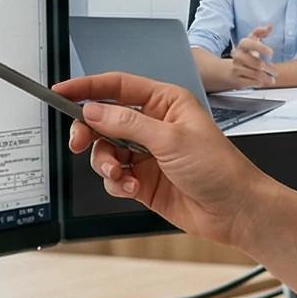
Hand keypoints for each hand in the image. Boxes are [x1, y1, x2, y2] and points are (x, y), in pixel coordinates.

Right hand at [56, 72, 279, 247]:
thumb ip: (127, 123)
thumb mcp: (171, 139)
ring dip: (106, 164)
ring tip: (120, 174)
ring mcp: (147, 154)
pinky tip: (131, 188)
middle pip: (104, 120)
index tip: (62, 91)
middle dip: (89, 132)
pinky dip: (116, 183)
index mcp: (165, 103)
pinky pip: (113, 176)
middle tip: (79, 142)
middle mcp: (153, 125)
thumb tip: (94, 110)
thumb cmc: (219, 168)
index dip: (87, 88)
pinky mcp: (142, 180)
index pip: (118, 86)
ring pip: (105, 151)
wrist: (234, 210)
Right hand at [220, 25, 278, 89]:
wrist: (232, 69)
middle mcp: (238, 56)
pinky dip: (258, 83)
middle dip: (268, 68)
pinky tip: (262, 82)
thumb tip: (270, 26)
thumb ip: (261, 32)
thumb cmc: (247, 53)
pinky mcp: (237, 79)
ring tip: (272, 80)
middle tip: (275, 72)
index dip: (261, 47)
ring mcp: (236, 68)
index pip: (250, 44)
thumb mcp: (252, 41)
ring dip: (265, 77)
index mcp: (242, 45)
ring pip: (255, 74)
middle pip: (256, 63)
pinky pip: (250, 82)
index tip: (271, 53)